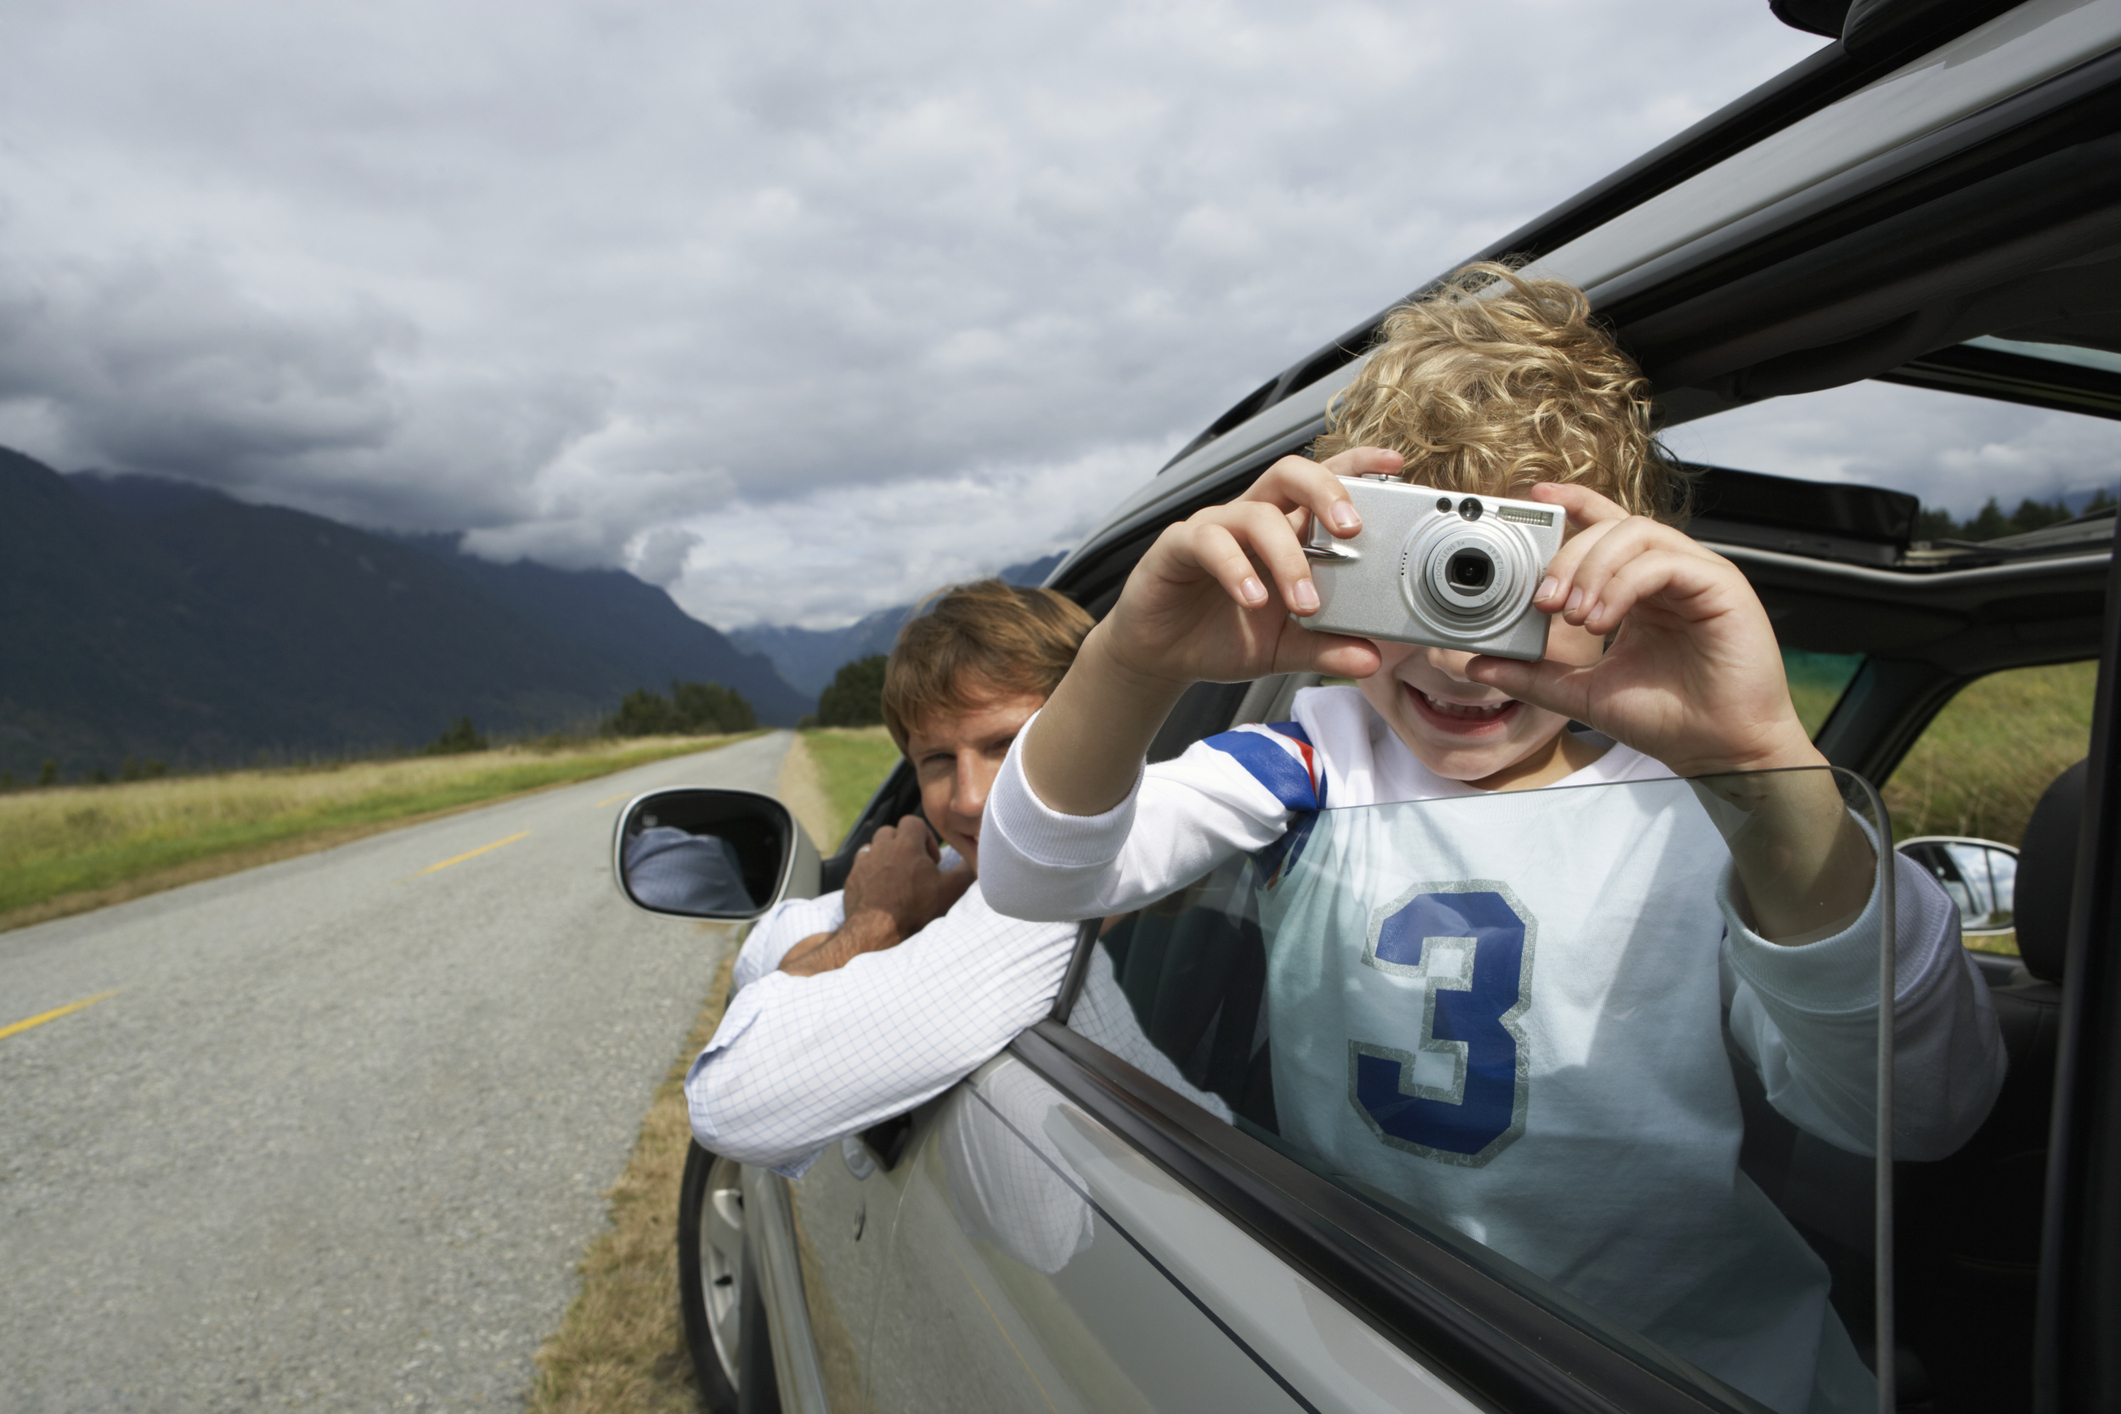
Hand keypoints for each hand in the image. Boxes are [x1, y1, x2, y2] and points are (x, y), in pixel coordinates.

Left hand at [780, 816, 973, 976]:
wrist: (878, 933)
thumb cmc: (916, 910)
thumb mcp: (951, 890)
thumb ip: (966, 870)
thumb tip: (978, 859)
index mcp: (906, 845)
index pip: (913, 822)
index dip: (924, 837)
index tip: (930, 860)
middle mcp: (882, 848)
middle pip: (891, 832)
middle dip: (902, 844)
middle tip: (913, 866)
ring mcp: (864, 863)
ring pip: (873, 847)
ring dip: (885, 857)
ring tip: (896, 877)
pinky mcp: (851, 879)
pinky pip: (860, 867)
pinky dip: (870, 873)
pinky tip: (880, 890)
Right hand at [1021, 447, 1393, 816]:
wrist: (1162, 656)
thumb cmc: (1223, 635)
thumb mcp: (1285, 648)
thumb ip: (1326, 648)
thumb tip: (1372, 657)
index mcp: (1284, 531)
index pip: (1323, 484)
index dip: (1356, 466)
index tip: (1395, 464)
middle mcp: (1252, 519)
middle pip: (1291, 473)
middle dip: (1326, 490)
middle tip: (1352, 529)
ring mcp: (1215, 528)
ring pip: (1255, 513)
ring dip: (1287, 556)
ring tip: (1304, 603)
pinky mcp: (1178, 546)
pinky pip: (1209, 542)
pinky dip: (1235, 569)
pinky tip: (1252, 599)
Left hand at [1463, 483, 1819, 778]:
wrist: (1722, 753)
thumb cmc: (1668, 720)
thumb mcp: (1582, 693)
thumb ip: (1533, 675)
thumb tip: (1479, 665)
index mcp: (1640, 589)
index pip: (1606, 527)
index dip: (1572, 505)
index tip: (1532, 500)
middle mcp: (1669, 574)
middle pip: (1613, 527)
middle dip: (1568, 555)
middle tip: (1544, 601)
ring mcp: (1698, 576)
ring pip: (1637, 534)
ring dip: (1593, 568)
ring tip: (1572, 615)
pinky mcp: (1722, 586)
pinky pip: (1664, 562)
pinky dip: (1624, 585)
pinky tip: (1602, 620)